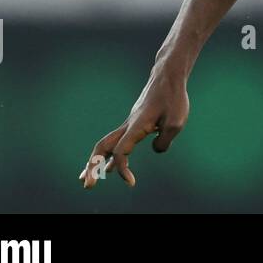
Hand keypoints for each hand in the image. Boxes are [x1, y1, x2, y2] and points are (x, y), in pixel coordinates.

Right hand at [79, 67, 189, 188]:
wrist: (168, 77)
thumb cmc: (173, 98)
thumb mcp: (177, 122)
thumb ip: (164, 142)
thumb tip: (155, 149)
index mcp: (136, 127)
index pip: (120, 151)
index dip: (123, 169)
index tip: (131, 182)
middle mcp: (128, 126)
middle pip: (102, 147)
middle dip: (92, 166)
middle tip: (87, 185)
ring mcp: (129, 124)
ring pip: (106, 144)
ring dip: (95, 161)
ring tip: (85, 179)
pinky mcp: (134, 124)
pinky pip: (116, 142)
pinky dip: (109, 156)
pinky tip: (108, 167)